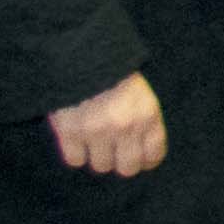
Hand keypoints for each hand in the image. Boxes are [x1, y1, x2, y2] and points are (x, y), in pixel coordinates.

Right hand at [48, 75, 166, 178]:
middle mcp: (126, 127)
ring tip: (92, 141)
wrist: (80, 54)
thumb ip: (143, 120)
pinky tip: (76, 140)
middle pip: (127, 168)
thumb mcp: (140, 93)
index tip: (139, 161)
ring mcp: (97, 131)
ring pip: (101, 166)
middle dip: (120, 162)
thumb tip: (142, 152)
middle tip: (113, 153)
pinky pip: (75, 159)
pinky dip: (75, 153)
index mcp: (148, 114)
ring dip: (96, 156)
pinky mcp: (70, 132)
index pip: (154, 155)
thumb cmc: (113, 73)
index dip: (146, 161)